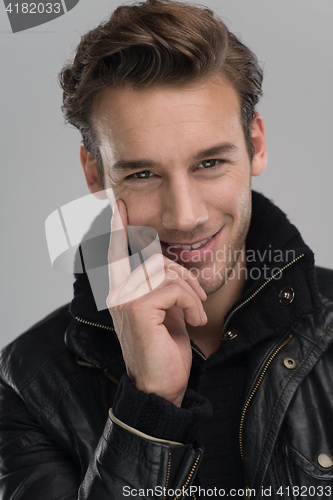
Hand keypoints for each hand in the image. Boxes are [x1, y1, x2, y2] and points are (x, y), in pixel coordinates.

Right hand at [106, 199, 206, 406]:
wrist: (162, 385)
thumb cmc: (165, 346)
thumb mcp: (164, 309)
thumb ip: (159, 283)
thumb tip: (165, 262)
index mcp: (120, 289)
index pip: (114, 250)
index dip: (116, 226)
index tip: (117, 203)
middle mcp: (115, 290)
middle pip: (154, 258)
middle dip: (183, 274)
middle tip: (197, 296)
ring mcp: (123, 297)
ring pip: (166, 271)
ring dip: (190, 291)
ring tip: (196, 311)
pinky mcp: (136, 308)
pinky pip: (173, 288)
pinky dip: (192, 302)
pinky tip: (195, 320)